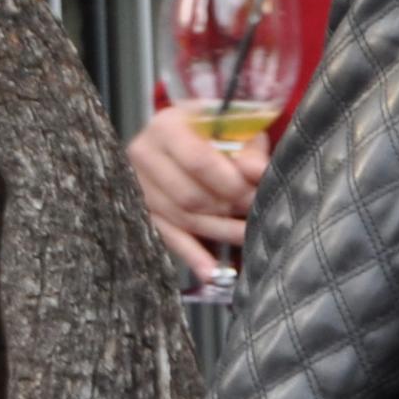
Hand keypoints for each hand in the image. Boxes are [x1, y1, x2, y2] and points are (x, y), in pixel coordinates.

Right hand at [126, 104, 269, 278]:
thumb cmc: (216, 130)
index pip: (197, 161)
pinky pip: (169, 237)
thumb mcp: (235, 129)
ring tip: (249, 236)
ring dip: (219, 232)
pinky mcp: (144, 210)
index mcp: (165, 127)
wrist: (187, 133)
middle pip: (188, 196)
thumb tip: (258, 173)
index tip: (256, 192)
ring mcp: (140, 186)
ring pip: (183, 220)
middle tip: (257, 213)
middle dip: (228, 209)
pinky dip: (193, 256)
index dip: (230, 182)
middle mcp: (144, 155)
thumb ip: (248, 151)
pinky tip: (212, 271)